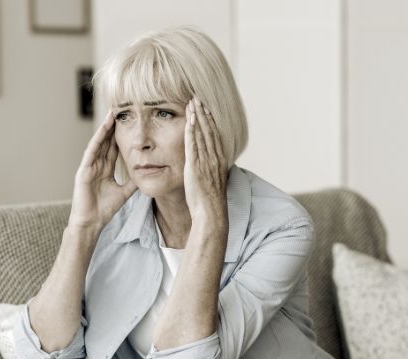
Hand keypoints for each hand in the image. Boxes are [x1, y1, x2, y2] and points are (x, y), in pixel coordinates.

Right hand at [67, 111, 136, 231]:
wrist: (92, 221)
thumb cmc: (104, 209)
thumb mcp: (124, 192)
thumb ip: (133, 183)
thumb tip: (147, 175)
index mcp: (105, 169)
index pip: (114, 149)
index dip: (121, 136)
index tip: (129, 124)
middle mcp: (97, 165)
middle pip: (106, 142)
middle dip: (113, 127)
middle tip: (121, 111)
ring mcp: (89, 166)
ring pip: (99, 143)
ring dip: (105, 129)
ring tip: (112, 115)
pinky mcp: (83, 170)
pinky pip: (91, 152)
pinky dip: (97, 140)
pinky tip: (103, 130)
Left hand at [184, 98, 228, 221]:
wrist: (211, 212)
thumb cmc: (210, 201)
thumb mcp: (212, 181)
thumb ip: (208, 170)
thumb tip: (205, 166)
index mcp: (219, 160)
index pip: (214, 135)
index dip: (210, 120)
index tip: (205, 108)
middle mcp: (214, 157)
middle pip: (209, 130)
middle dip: (203, 113)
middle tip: (197, 98)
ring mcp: (206, 161)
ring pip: (202, 134)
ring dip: (197, 116)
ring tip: (192, 102)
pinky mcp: (196, 165)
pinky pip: (193, 144)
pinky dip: (191, 130)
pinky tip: (188, 119)